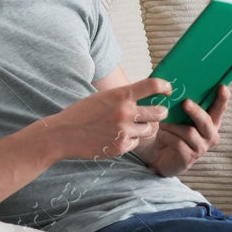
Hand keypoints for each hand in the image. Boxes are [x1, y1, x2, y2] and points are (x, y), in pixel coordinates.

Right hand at [48, 78, 172, 160]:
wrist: (63, 134)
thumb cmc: (83, 113)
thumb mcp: (104, 97)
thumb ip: (125, 96)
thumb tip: (147, 94)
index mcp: (121, 95)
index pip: (152, 85)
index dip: (165, 86)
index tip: (168, 89)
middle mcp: (125, 112)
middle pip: (160, 112)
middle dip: (161, 112)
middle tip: (158, 112)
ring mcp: (124, 131)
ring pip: (151, 129)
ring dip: (147, 127)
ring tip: (135, 125)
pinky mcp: (121, 146)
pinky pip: (137, 142)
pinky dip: (131, 140)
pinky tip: (118, 136)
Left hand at [133, 86, 229, 176]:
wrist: (157, 155)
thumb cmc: (169, 131)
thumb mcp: (175, 116)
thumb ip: (180, 104)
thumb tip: (172, 85)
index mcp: (210, 121)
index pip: (219, 108)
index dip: (222, 99)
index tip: (223, 87)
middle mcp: (210, 135)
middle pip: (206, 121)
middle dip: (196, 111)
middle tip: (185, 102)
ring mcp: (201, 148)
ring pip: (189, 132)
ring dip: (173, 126)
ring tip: (163, 123)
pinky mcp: (189, 158)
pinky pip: (178, 144)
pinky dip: (167, 137)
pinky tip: (161, 135)